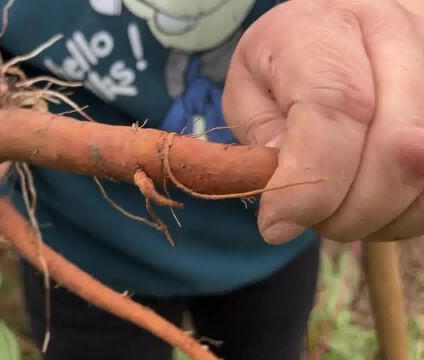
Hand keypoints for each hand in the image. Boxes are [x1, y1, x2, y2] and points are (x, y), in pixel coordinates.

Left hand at [223, 0, 423, 243]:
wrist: (344, 26)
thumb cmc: (285, 64)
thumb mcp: (249, 89)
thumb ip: (262, 135)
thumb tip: (289, 191)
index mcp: (321, 29)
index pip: (334, 106)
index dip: (311, 180)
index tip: (278, 224)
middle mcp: (393, 36)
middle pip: (396, 146)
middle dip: (348, 210)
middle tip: (313, 220)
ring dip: (381, 215)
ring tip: (341, 205)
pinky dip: (407, 210)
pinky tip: (377, 199)